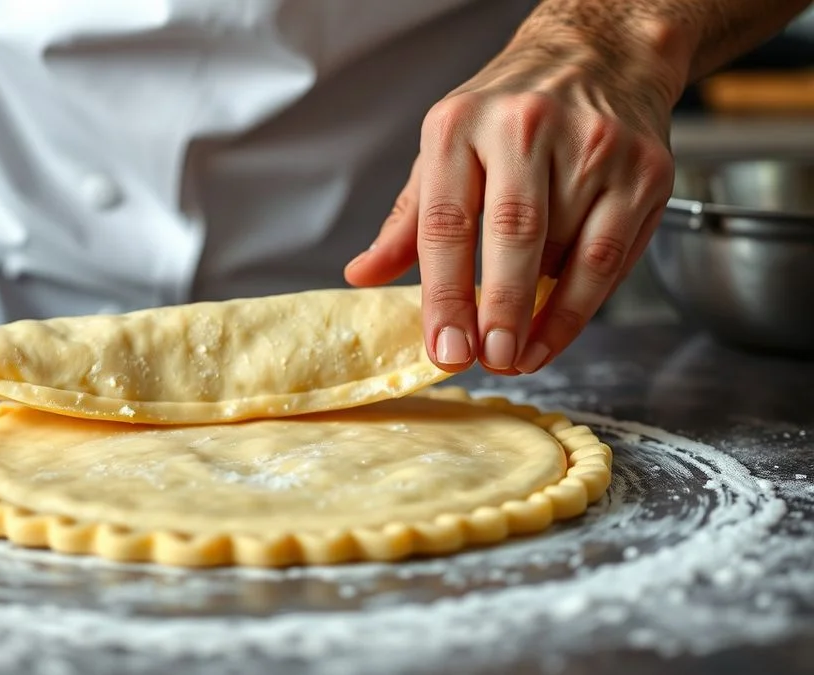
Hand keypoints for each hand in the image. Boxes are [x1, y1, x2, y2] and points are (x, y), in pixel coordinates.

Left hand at [345, 33, 679, 375]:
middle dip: (501, 309)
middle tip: (490, 359)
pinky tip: (558, 329)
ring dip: (543, 317)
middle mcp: (526, 128)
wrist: (602, 53)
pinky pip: (613, 256)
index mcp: (461, 125)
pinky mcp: (645, 170)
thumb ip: (409, 221)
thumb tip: (363, 274)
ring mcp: (593, 147)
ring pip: (568, 252)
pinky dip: (584, 304)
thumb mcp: (445, 150)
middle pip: (512, 234)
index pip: (446, 222)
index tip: (445, 347)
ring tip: (520, 355)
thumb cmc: (511, 111)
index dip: (445, 295)